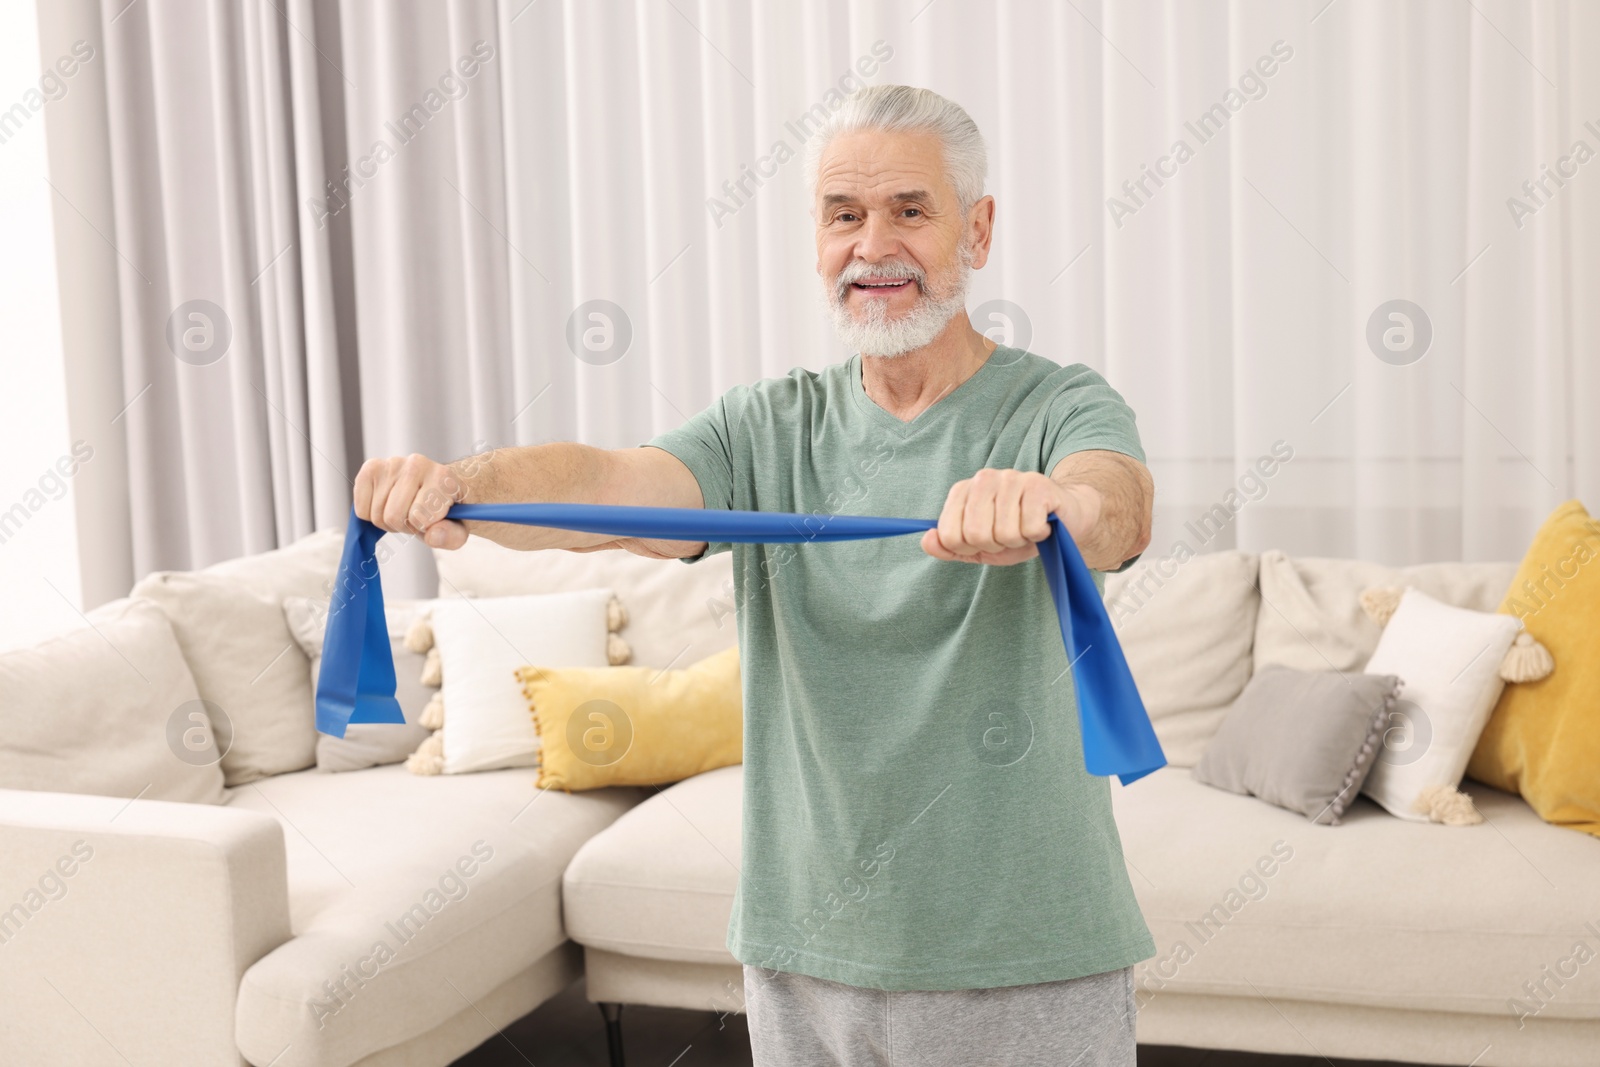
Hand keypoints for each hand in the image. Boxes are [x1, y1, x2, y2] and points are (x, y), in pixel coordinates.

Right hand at [353, 453, 469, 549]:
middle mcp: (417, 464)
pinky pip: (360, 507)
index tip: (430, 520)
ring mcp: (392, 463)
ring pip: (377, 514)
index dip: (422, 528)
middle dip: (403, 526)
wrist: (437, 488)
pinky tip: (386, 504)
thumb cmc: (446, 510)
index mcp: (443, 477)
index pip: (419, 517)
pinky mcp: (371, 468)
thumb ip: (451, 536)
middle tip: (414, 517)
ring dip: (388, 521)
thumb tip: (433, 535)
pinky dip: (370, 514)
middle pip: (393, 516)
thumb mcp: (458, 529)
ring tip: (403, 510)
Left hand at [921, 469, 1099, 565]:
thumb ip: (950, 547)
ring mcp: (1011, 478)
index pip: (949, 535)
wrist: (1064, 518)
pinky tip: (1042, 524)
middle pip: (975, 535)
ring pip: (1003, 533)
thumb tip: (927, 540)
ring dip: (1019, 541)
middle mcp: (984, 479)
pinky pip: (1029, 527)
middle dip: (995, 546)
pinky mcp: (1038, 484)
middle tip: (1008, 537)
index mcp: (963, 491)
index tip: (985, 543)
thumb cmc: (1018, 532)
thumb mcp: (979, 547)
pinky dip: (1037, 534)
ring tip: (1026, 529)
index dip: (968, 549)